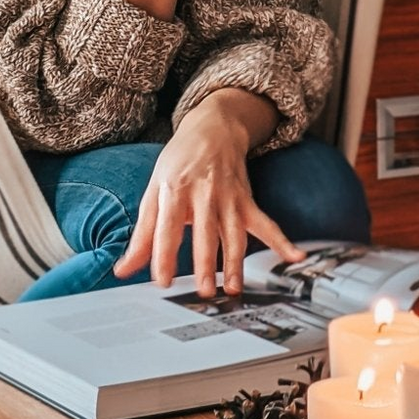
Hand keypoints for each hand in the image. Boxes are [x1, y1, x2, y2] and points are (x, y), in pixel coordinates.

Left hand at [112, 91, 305, 294]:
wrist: (214, 128)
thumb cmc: (179, 162)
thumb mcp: (154, 191)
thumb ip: (142, 234)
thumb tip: (123, 269)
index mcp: (174, 190)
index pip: (168, 227)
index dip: (164, 254)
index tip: (162, 281)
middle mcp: (203, 193)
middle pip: (205, 232)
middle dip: (205, 262)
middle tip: (203, 291)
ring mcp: (229, 197)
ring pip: (234, 234)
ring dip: (235, 262)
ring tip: (233, 288)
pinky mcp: (247, 200)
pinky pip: (265, 223)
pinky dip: (282, 240)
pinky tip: (295, 255)